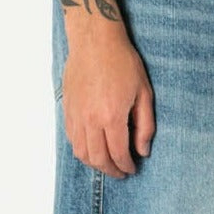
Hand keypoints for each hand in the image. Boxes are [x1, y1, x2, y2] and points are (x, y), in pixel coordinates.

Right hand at [62, 21, 154, 178]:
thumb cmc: (122, 62)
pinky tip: (93, 149)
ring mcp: (76, 115)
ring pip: (81, 153)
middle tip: (121, 172)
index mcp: (112, 116)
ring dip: (95, 164)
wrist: (95, 40)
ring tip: (107, 164)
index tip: (132, 169)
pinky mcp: (67, 109)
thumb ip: (145, 126)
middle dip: (111, 171)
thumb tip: (143, 151)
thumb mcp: (144, 93)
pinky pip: (72, 139)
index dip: (126, 166)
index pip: (118, 154)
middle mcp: (90, 119)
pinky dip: (82, 150)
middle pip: (98, 159)